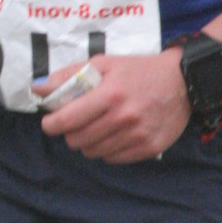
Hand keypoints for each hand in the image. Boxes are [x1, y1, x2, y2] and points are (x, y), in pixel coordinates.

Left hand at [35, 49, 190, 162]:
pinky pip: (113, 159)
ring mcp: (137, 135)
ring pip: (93, 152)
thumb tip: (38, 88)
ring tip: (97, 127)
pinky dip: (107, 150)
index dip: (51, 124)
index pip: (67, 120)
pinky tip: (114, 135)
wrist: (183, 82)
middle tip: (77, 122)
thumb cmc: (139, 71)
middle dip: (70, 133)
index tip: (49, 122)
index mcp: (110, 94)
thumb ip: (69, 75)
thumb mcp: (104, 63)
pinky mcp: (148, 148)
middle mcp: (123, 117)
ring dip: (88, 142)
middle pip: (77, 140)